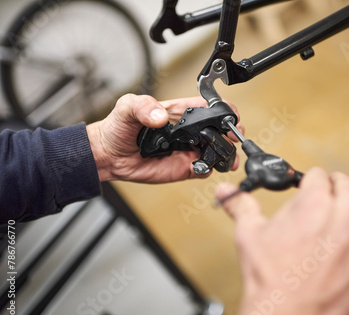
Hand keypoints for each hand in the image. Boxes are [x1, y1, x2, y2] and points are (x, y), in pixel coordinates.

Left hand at [86, 94, 242, 182]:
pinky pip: (204, 169)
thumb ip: (143, 106)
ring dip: (226, 153)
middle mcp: (189, 131)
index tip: (230, 116)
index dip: (225, 110)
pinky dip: (209, 169)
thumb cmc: (119, 127)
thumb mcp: (127, 107)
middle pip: (220, 130)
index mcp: (181, 112)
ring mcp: (189, 150)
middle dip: (232, 132)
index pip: (211, 107)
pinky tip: (205, 167)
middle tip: (233, 136)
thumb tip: (160, 116)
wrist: (108, 155)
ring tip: (227, 157)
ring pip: (216, 151)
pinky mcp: (184, 168)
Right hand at [216, 168, 348, 314]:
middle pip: (348, 184)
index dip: (311, 180)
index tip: (307, 186)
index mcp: (313, 204)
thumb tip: (225, 193)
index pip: (318, 176)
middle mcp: (343, 217)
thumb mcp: (249, 236)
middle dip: (336, 184)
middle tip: (327, 192)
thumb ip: (240, 207)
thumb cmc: (269, 281)